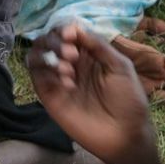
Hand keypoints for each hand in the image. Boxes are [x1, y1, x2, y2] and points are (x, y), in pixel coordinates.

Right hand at [26, 24, 153, 163]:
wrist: (124, 135)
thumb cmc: (128, 100)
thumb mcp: (120, 66)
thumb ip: (98, 46)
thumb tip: (75, 28)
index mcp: (89, 54)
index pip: (68, 33)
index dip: (66, 29)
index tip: (72, 34)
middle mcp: (70, 64)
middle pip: (49, 40)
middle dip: (56, 41)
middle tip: (72, 54)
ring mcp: (58, 80)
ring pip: (37, 55)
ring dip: (49, 55)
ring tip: (68, 68)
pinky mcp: (49, 96)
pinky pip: (37, 75)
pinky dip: (47, 72)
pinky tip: (66, 83)